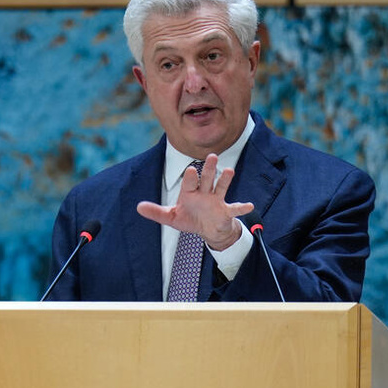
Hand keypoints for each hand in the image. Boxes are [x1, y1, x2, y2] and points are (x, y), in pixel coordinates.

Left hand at [136, 154, 252, 250]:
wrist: (208, 230)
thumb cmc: (190, 219)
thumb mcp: (171, 218)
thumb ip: (156, 212)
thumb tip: (138, 207)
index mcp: (190, 192)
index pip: (189, 183)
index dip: (190, 178)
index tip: (190, 170)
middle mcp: (204, 193)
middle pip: (207, 178)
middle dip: (209, 169)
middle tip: (212, 156)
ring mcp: (216, 201)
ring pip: (221, 187)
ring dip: (225, 179)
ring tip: (230, 170)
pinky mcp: (225, 211)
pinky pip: (235, 208)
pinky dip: (242, 207)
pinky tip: (249, 205)